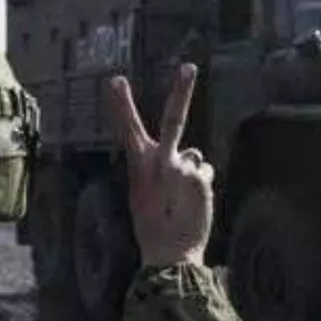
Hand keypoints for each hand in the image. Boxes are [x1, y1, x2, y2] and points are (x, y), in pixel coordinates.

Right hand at [108, 63, 213, 267]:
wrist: (169, 253)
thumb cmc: (154, 227)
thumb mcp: (145, 194)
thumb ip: (159, 171)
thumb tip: (187, 157)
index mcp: (140, 166)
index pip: (128, 129)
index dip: (122, 105)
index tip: (115, 80)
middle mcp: (161, 162)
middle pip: (172, 120)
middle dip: (181, 92)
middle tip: (189, 67)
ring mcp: (183, 168)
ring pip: (194, 158)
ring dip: (191, 173)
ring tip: (182, 199)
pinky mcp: (201, 177)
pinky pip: (204, 173)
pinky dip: (201, 185)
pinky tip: (192, 204)